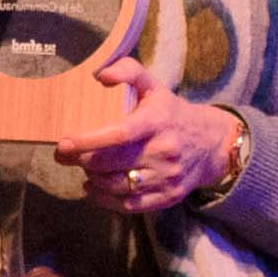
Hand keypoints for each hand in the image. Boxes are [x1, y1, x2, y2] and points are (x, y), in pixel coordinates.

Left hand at [54, 66, 245, 215]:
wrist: (213, 144)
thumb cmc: (172, 113)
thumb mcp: (154, 87)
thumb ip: (128, 71)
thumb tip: (101, 75)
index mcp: (158, 121)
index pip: (120, 134)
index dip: (89, 140)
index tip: (65, 143)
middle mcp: (164, 151)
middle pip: (112, 164)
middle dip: (81, 160)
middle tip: (64, 154)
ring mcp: (167, 177)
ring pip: (117, 186)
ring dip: (91, 179)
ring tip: (82, 167)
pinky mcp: (168, 197)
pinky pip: (129, 205)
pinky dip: (104, 200)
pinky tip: (92, 188)